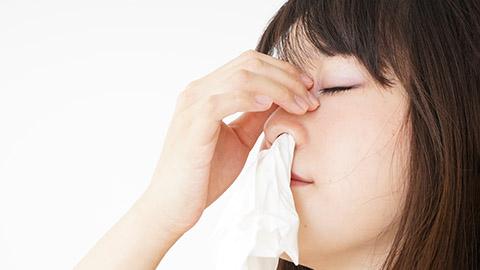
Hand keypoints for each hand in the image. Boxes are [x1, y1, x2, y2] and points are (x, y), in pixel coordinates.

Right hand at [147, 49, 318, 233]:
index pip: (249, 64)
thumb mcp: (239, 140)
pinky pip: (224, 99)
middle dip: (286, 77)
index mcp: (207, 92)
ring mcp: (193, 105)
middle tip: (310, 97)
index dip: (282, 71)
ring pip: (242, 77)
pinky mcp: (192, 124)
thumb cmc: (204, 176)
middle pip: (249, 64)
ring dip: (278, 88)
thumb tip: (281, 100)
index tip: (307, 89)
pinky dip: (250, 98)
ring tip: (300, 105)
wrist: (173, 206)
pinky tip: (270, 106)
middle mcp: (197, 91)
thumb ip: (255, 117)